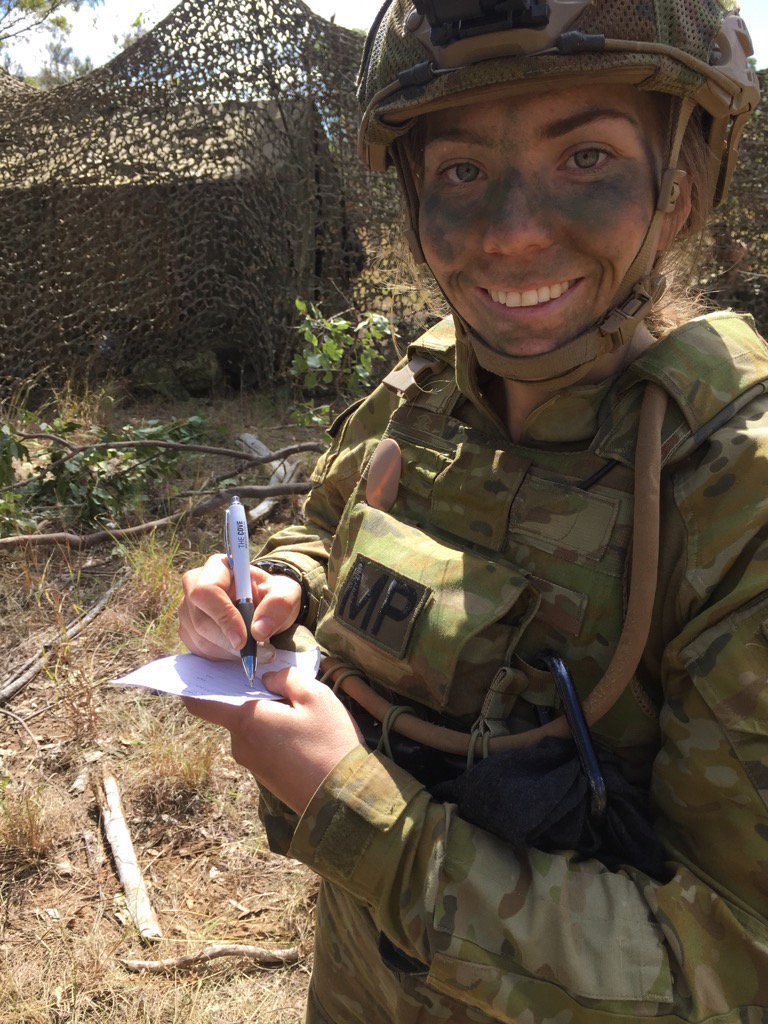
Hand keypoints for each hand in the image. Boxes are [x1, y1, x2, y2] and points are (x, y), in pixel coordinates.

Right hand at [179, 554, 302, 659]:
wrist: (265, 605)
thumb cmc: (272, 594)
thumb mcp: (286, 593)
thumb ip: (278, 605)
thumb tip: (258, 630)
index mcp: (218, 567)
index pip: (207, 590)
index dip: (223, 616)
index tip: (242, 639)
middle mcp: (195, 585)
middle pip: (200, 620)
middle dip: (229, 642)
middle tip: (258, 653)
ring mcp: (188, 609)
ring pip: (200, 639)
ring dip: (229, 651)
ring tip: (256, 651)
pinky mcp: (188, 630)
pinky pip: (200, 650)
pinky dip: (223, 656)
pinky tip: (240, 650)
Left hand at [182, 668, 364, 813]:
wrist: (343, 799)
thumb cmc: (330, 742)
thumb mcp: (316, 696)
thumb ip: (286, 678)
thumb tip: (268, 678)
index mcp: (246, 721)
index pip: (200, 704)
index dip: (195, 685)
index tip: (201, 670)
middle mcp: (241, 744)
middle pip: (235, 711)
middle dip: (254, 696)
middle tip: (284, 686)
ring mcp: (252, 763)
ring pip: (253, 728)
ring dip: (270, 716)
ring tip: (303, 713)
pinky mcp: (266, 776)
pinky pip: (263, 745)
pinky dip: (276, 734)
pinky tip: (304, 734)